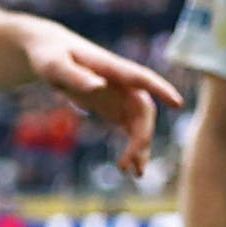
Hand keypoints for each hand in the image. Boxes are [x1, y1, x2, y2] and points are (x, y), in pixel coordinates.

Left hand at [19, 20, 182, 177]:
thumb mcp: (54, 66)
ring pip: (140, 122)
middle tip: (129, 164)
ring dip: (141, 146)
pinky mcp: (113, 106)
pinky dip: (132, 146)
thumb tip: (99, 86)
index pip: (142, 78)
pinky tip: (128, 168)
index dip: (161, 90)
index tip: (177, 104)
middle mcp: (122, 82)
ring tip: (136, 174)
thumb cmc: (49, 55)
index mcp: (111, 68)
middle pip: (143, 109)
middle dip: (142, 136)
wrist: (48, 52)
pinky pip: (130, 128)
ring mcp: (120, 95)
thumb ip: (75, 76)